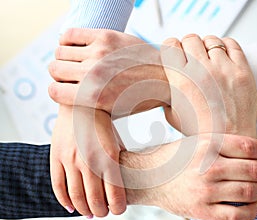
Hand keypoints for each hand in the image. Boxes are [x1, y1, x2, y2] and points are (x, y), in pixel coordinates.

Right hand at [48, 28, 168, 114]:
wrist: (164, 78)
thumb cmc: (137, 98)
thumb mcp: (111, 110)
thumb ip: (86, 104)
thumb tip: (65, 93)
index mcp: (93, 97)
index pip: (53, 91)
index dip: (58, 90)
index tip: (65, 88)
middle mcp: (92, 74)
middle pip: (54, 68)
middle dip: (61, 73)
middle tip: (72, 73)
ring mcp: (99, 53)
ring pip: (60, 51)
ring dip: (65, 56)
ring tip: (77, 60)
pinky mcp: (106, 37)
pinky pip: (70, 33)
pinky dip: (68, 40)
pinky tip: (79, 46)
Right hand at [50, 105, 125, 216]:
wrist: (80, 102)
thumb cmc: (102, 123)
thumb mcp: (116, 142)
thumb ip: (116, 164)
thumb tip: (119, 187)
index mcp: (110, 157)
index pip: (115, 195)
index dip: (117, 208)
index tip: (118, 210)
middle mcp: (90, 160)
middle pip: (94, 200)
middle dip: (101, 212)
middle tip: (103, 213)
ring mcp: (70, 159)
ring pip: (76, 197)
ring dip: (84, 210)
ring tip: (89, 213)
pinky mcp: (56, 156)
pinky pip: (58, 186)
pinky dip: (64, 201)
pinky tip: (71, 207)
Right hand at [122, 134, 256, 219]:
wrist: (147, 177)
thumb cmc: (171, 159)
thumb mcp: (194, 142)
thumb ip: (220, 145)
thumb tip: (249, 151)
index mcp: (207, 146)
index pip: (249, 147)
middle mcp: (207, 167)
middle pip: (254, 170)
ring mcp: (205, 190)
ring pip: (249, 192)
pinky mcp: (202, 209)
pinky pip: (237, 214)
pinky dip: (252, 211)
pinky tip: (253, 205)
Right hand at [161, 35, 256, 137]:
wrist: (229, 140)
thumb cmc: (199, 131)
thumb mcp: (172, 115)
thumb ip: (164, 94)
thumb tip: (162, 81)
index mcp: (180, 80)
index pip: (171, 44)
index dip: (171, 47)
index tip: (175, 53)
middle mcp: (201, 71)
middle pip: (190, 38)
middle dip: (188, 46)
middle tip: (191, 56)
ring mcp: (223, 69)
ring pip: (211, 40)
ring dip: (207, 46)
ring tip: (208, 59)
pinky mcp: (242, 70)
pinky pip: (231, 44)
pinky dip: (225, 46)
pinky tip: (222, 58)